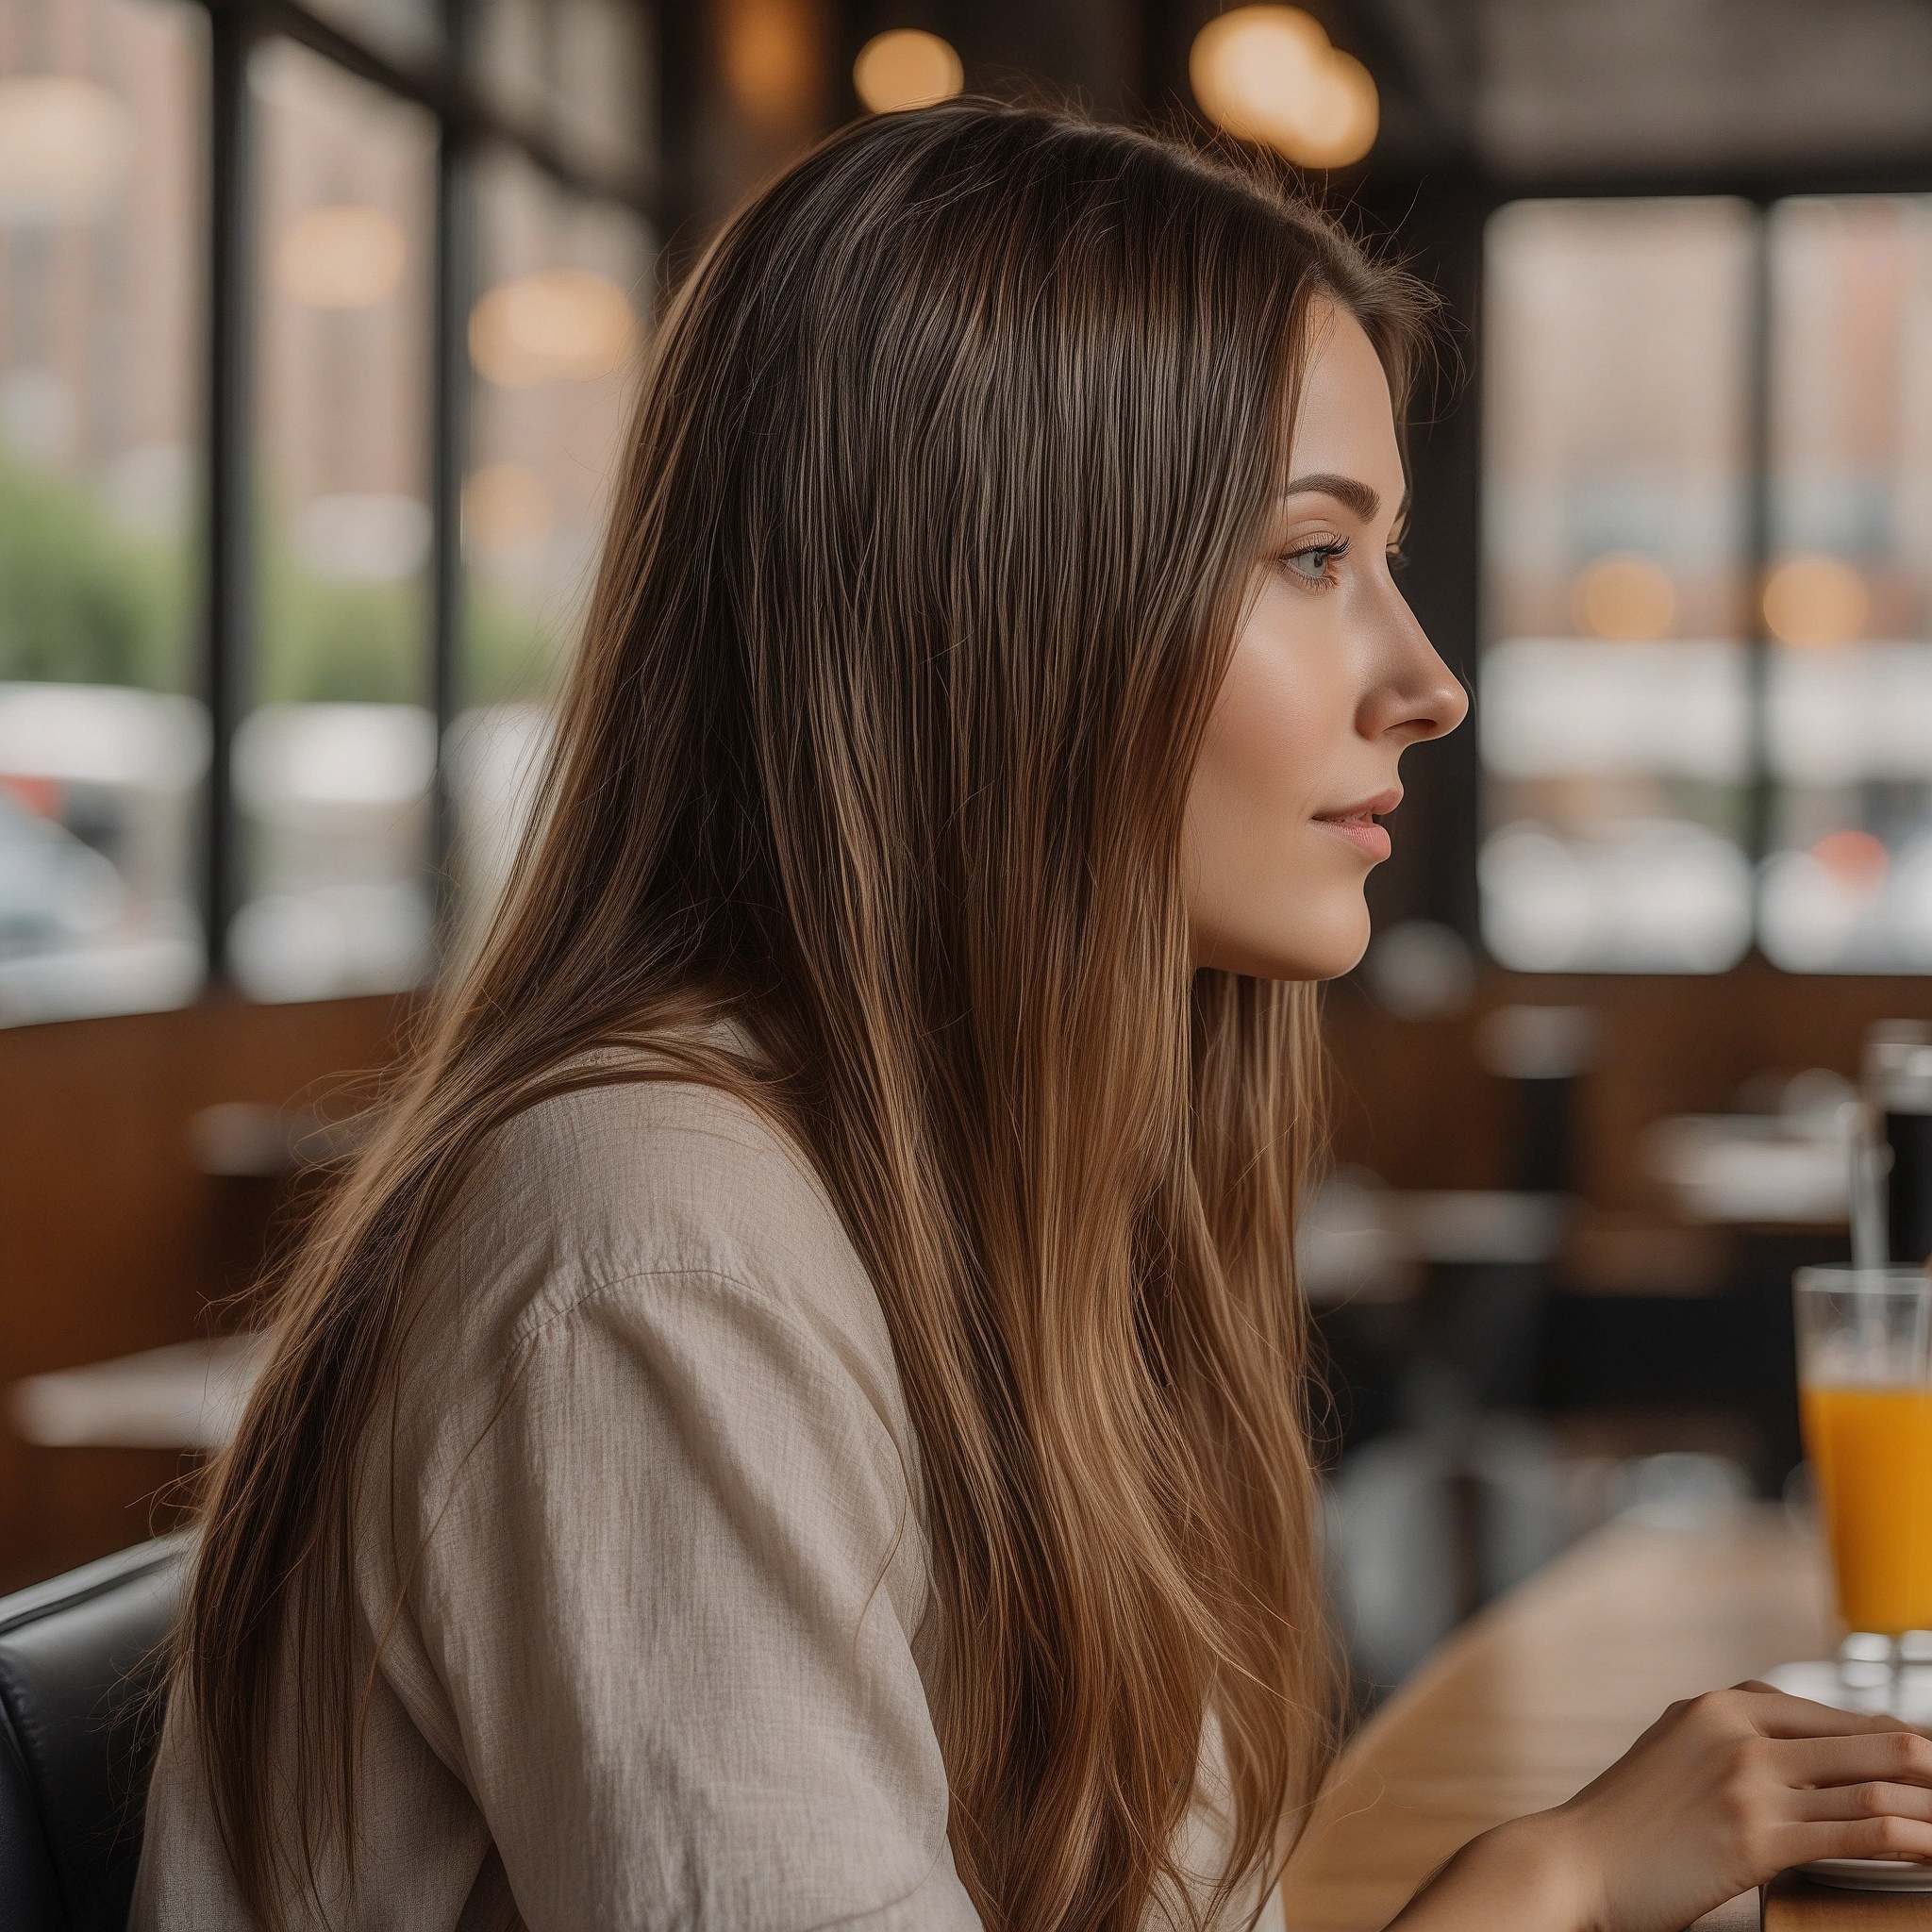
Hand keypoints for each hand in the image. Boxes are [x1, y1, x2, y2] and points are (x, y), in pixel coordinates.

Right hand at [1385, 1682, 1931, 1931]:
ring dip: (1931, 1802)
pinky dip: (1911, 1838)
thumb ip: (1731, 1736)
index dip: (1896, 1737)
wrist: (1576, 1861)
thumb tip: (1796, 1747)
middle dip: (1930, 1764)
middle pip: (1870, 1739)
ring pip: (1875, 1783)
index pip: (1837, 1713)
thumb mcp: (1676, 1750)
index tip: (1929, 1761)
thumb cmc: (1625, 1820)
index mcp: (1722, 1703)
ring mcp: (1751, 1781)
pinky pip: (1859, 1831)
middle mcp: (1741, 1731)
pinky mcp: (1759, 1837)